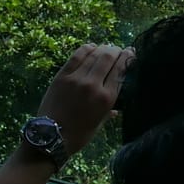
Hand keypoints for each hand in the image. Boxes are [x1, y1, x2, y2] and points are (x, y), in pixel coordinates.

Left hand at [34, 44, 131, 159]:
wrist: (51, 136)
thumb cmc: (79, 135)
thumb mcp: (99, 124)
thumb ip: (109, 111)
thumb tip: (118, 108)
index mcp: (106, 98)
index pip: (120, 70)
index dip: (127, 57)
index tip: (131, 52)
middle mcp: (94, 84)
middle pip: (108, 58)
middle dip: (116, 50)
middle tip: (118, 50)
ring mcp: (77, 78)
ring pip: (94, 54)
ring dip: (103, 48)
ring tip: (106, 48)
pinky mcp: (62, 75)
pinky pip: (77, 56)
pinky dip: (86, 49)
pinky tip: (91, 47)